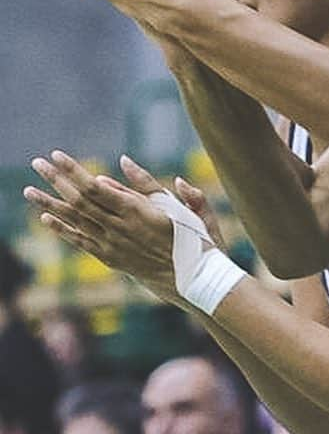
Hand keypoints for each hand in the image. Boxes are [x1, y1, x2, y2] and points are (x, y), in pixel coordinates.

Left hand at [24, 151, 178, 302]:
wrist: (194, 279)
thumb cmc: (192, 237)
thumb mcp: (178, 203)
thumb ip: (149, 183)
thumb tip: (123, 161)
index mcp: (138, 211)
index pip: (96, 187)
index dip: (74, 171)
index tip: (56, 155)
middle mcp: (120, 228)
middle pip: (80, 201)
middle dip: (56, 181)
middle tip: (37, 163)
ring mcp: (113, 245)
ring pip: (76, 221)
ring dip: (50, 204)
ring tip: (29, 191)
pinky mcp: (111, 258)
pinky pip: (81, 241)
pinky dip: (63, 229)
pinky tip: (46, 219)